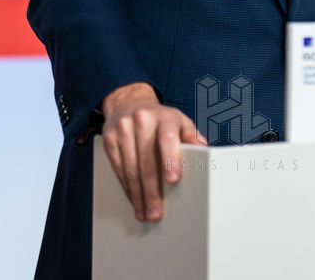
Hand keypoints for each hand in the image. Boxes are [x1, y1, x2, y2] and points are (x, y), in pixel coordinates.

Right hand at [100, 82, 206, 221]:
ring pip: (130, 168)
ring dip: (137, 195)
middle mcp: (143, 120)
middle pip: (146, 161)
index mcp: (165, 117)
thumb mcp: (180, 122)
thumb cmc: (161, 118)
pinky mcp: (109, 139)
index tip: (173, 180)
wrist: (130, 102)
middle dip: (151, 191)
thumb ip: (192, 138)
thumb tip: (205, 155)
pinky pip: (117, 168)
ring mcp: (123, 129)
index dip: (170, 160)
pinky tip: (133, 198)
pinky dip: (126, 187)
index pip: (167, 139)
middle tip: (156, 212)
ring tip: (144, 212)